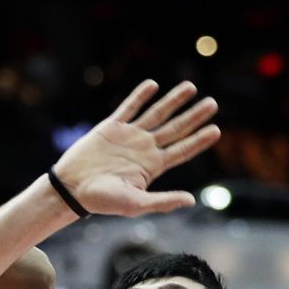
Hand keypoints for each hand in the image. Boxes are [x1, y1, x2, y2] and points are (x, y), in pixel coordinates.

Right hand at [55, 80, 219, 216]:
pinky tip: (153, 85)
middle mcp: (143, 149)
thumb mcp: (135, 204)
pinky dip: (140, 96)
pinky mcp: (111, 127)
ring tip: (191, 87)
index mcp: (152, 166)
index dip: (199, 141)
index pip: (182, 151)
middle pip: (175, 129)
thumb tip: (192, 201)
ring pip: (156, 114)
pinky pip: (129, 107)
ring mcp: (128, 136)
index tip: (216, 130)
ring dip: (173, 101)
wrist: (71, 188)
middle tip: (213, 103)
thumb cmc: (101, 201)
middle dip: (194, 116)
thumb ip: (162, 201)